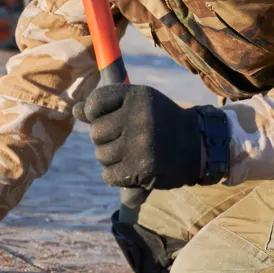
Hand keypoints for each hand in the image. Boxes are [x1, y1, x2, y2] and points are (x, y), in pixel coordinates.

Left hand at [76, 84, 202, 190]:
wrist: (198, 146)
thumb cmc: (161, 122)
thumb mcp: (139, 105)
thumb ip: (106, 106)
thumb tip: (75, 110)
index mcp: (137, 95)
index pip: (94, 104)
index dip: (95, 114)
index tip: (108, 119)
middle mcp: (138, 117)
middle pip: (95, 133)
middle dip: (106, 140)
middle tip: (127, 139)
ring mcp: (140, 144)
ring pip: (101, 156)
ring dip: (112, 159)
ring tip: (133, 154)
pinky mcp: (142, 168)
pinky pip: (108, 176)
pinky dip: (116, 176)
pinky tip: (133, 169)